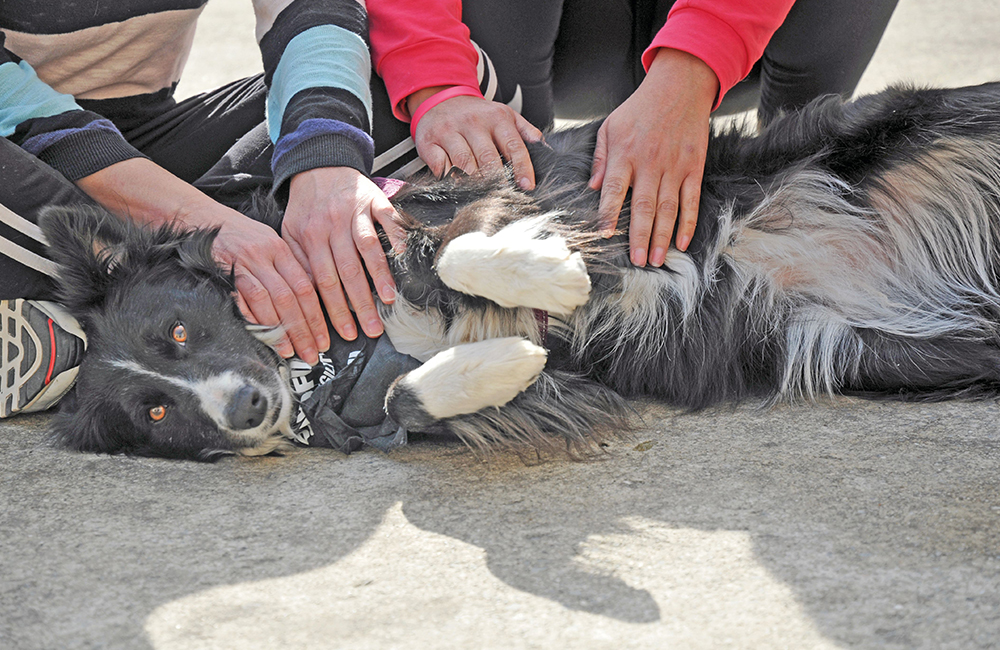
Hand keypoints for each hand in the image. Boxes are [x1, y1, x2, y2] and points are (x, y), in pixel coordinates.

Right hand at [76, 157, 328, 363]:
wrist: (196, 216)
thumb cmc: (235, 234)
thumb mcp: (266, 242)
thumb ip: (286, 267)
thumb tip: (309, 299)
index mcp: (279, 248)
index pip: (305, 287)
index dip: (317, 316)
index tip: (323, 338)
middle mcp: (263, 255)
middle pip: (290, 298)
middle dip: (303, 330)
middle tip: (311, 354)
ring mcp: (241, 263)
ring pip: (268, 301)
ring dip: (280, 331)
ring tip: (290, 352)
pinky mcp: (220, 273)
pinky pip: (239, 301)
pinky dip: (252, 321)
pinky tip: (261, 338)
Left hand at [282, 166, 406, 340]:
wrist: (320, 164)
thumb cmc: (307, 205)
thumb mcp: (290, 232)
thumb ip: (299, 262)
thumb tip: (308, 297)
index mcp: (310, 237)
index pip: (322, 282)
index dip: (334, 310)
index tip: (345, 333)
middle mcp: (332, 225)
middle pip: (347, 271)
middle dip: (359, 304)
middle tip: (371, 329)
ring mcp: (355, 212)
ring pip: (367, 248)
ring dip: (380, 276)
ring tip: (389, 301)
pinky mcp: (375, 199)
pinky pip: (388, 220)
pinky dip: (397, 237)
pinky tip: (404, 258)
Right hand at [409, 88, 542, 188]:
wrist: (440, 99)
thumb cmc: (477, 115)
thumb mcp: (504, 115)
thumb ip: (526, 132)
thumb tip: (546, 150)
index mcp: (497, 118)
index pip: (513, 146)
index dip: (522, 168)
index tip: (527, 186)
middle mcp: (473, 123)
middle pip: (488, 159)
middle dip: (496, 180)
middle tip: (502, 196)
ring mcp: (449, 131)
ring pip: (464, 164)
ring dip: (473, 182)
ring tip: (480, 194)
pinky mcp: (429, 141)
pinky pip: (440, 166)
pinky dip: (447, 178)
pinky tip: (454, 183)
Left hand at [589, 48, 718, 265]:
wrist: (680, 85)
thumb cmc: (639, 108)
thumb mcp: (610, 126)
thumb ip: (600, 158)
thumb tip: (591, 188)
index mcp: (625, 152)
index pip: (614, 188)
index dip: (608, 212)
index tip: (605, 234)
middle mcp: (650, 162)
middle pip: (643, 205)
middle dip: (640, 236)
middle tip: (637, 261)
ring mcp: (674, 165)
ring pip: (667, 207)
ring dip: (662, 236)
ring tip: (657, 260)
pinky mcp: (693, 166)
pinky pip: (691, 199)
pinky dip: (687, 222)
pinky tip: (682, 242)